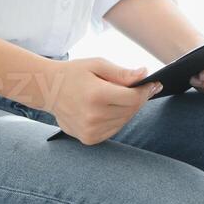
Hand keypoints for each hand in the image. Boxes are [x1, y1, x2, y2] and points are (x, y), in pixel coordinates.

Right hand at [46, 57, 161, 144]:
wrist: (48, 90)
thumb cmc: (74, 74)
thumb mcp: (98, 65)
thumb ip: (122, 73)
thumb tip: (144, 74)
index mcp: (96, 96)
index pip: (133, 98)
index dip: (146, 90)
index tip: (154, 83)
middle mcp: (93, 116)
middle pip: (131, 110)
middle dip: (140, 98)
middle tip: (145, 88)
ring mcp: (90, 130)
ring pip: (124, 121)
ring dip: (130, 109)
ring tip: (126, 96)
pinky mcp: (88, 139)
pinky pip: (114, 129)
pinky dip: (118, 118)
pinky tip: (113, 108)